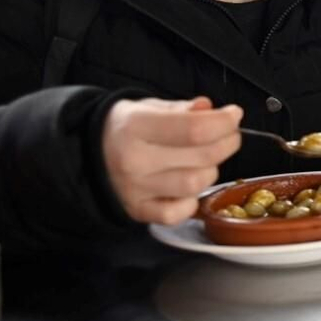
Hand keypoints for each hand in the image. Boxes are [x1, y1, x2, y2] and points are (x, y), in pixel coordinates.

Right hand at [101, 97, 242, 225]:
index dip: (223, 122)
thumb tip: (210, 109)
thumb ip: (181, 109)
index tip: (234, 114)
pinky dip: (191, 201)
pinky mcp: (137, 211)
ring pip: (195, 184)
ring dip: (211, 170)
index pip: (194, 129)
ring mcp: (135, 190)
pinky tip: (188, 186)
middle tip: (229, 135)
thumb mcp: (148, 107)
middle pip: (202, 157)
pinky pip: (178, 213)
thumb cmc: (126, 127)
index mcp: (136, 127)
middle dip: (227, 143)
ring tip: (205, 159)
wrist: (86, 153)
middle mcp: (134, 160)